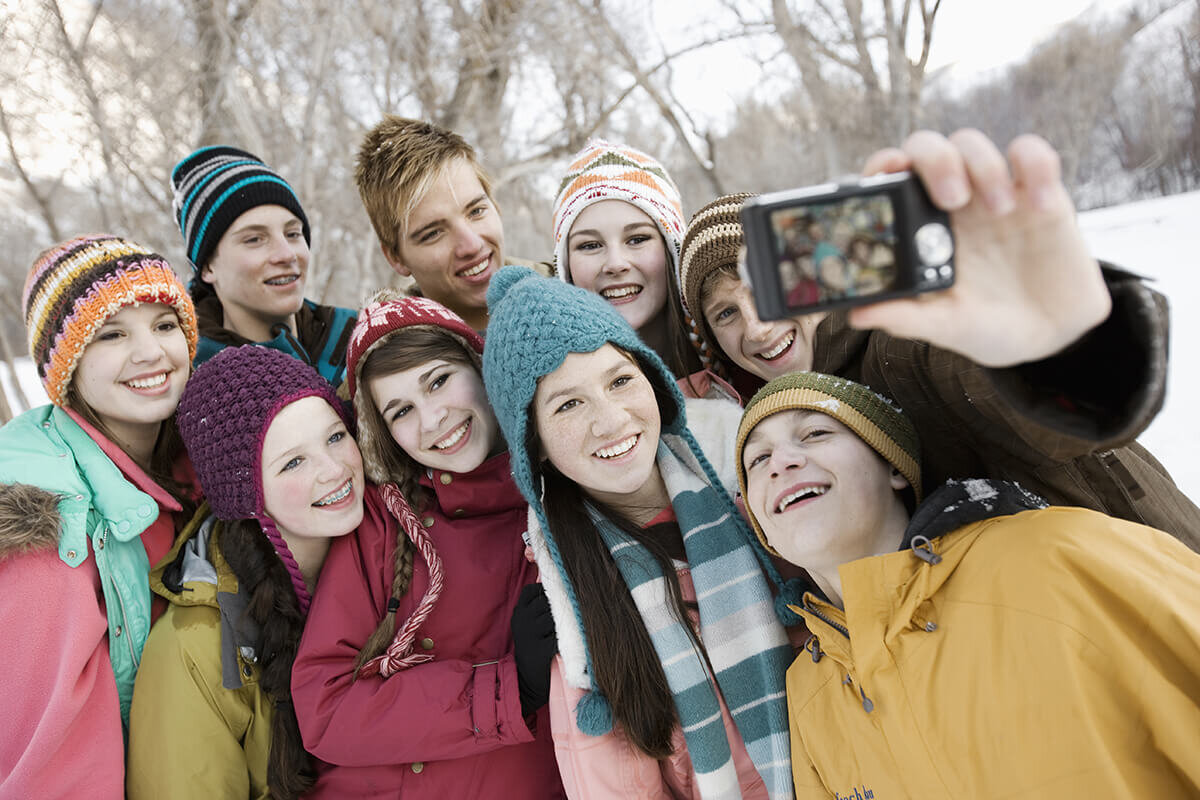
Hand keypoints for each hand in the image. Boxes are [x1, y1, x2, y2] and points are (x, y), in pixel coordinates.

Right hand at [511, 583, 556, 716]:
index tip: (552, 601)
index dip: (545, 592)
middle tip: (560, 622)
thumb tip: (550, 580)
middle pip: (548, 601)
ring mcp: (530, 634)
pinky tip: (562, 645)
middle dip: (557, 609)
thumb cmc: (532, 647)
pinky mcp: (540, 649)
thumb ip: (536, 604)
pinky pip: (560, 635)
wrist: (527, 680)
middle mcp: (521, 620)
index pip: (532, 590)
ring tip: (561, 634)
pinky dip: (564, 639)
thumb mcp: (526, 623)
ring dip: (563, 624)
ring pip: (556, 617)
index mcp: (518, 613)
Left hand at [850, 129, 1110, 367]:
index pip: (889, 180)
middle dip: (934, 160)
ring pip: (972, 143)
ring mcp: (992, 192)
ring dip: (983, 166)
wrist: (1050, 332)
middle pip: (927, 147)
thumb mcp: (947, 326)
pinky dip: (1037, 168)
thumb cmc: (988, 325)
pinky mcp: (1038, 191)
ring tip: (1001, 211)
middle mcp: (950, 202)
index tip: (890, 171)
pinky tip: (1042, 206)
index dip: (883, 166)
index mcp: (918, 228)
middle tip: (953, 198)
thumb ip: (906, 318)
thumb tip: (857, 315)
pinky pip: (1033, 154)